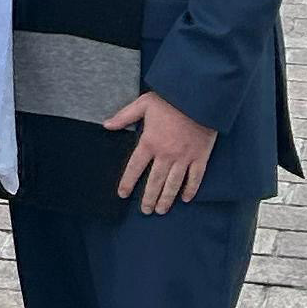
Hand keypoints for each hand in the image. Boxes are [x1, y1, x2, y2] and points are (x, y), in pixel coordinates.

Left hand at [107, 90, 217, 212]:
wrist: (198, 97)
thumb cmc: (169, 99)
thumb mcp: (143, 103)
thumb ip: (124, 116)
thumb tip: (106, 125)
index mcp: (150, 142)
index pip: (135, 167)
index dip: (127, 182)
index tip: (122, 194)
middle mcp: (166, 154)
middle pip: (155, 181)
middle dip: (148, 198)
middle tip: (145, 211)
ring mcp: (184, 157)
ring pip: (173, 184)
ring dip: (166, 199)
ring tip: (160, 210)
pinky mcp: (200, 157)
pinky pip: (195, 178)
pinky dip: (190, 190)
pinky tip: (185, 199)